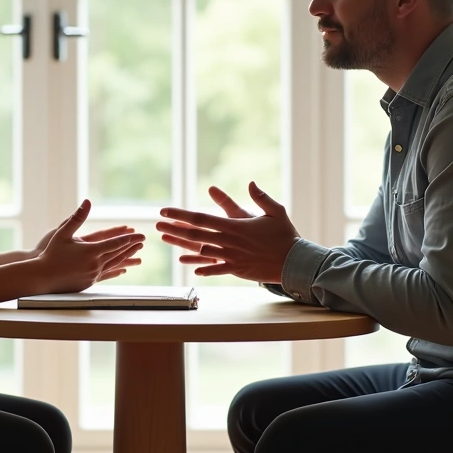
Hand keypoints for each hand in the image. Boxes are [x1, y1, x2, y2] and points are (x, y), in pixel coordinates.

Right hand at [33, 199, 145, 293]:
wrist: (41, 277)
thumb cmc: (50, 253)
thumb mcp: (63, 232)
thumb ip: (77, 217)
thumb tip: (87, 202)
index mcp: (90, 251)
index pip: (115, 243)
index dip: (128, 238)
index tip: (140, 235)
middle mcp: (94, 264)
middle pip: (118, 254)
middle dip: (131, 247)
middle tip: (143, 241)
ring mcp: (92, 275)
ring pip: (114, 265)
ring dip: (126, 258)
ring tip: (138, 255)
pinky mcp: (88, 282)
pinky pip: (107, 275)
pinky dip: (116, 271)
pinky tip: (123, 270)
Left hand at [156, 182, 298, 283]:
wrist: (295, 262)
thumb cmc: (285, 235)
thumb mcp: (275, 212)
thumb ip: (261, 198)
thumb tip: (250, 183)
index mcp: (235, 226)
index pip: (201, 219)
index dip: (181, 215)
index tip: (165, 211)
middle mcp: (229, 242)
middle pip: (195, 235)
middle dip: (174, 229)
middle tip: (156, 225)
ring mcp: (231, 257)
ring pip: (201, 251)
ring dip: (181, 246)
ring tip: (166, 240)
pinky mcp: (237, 270)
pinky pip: (216, 268)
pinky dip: (203, 267)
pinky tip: (190, 266)